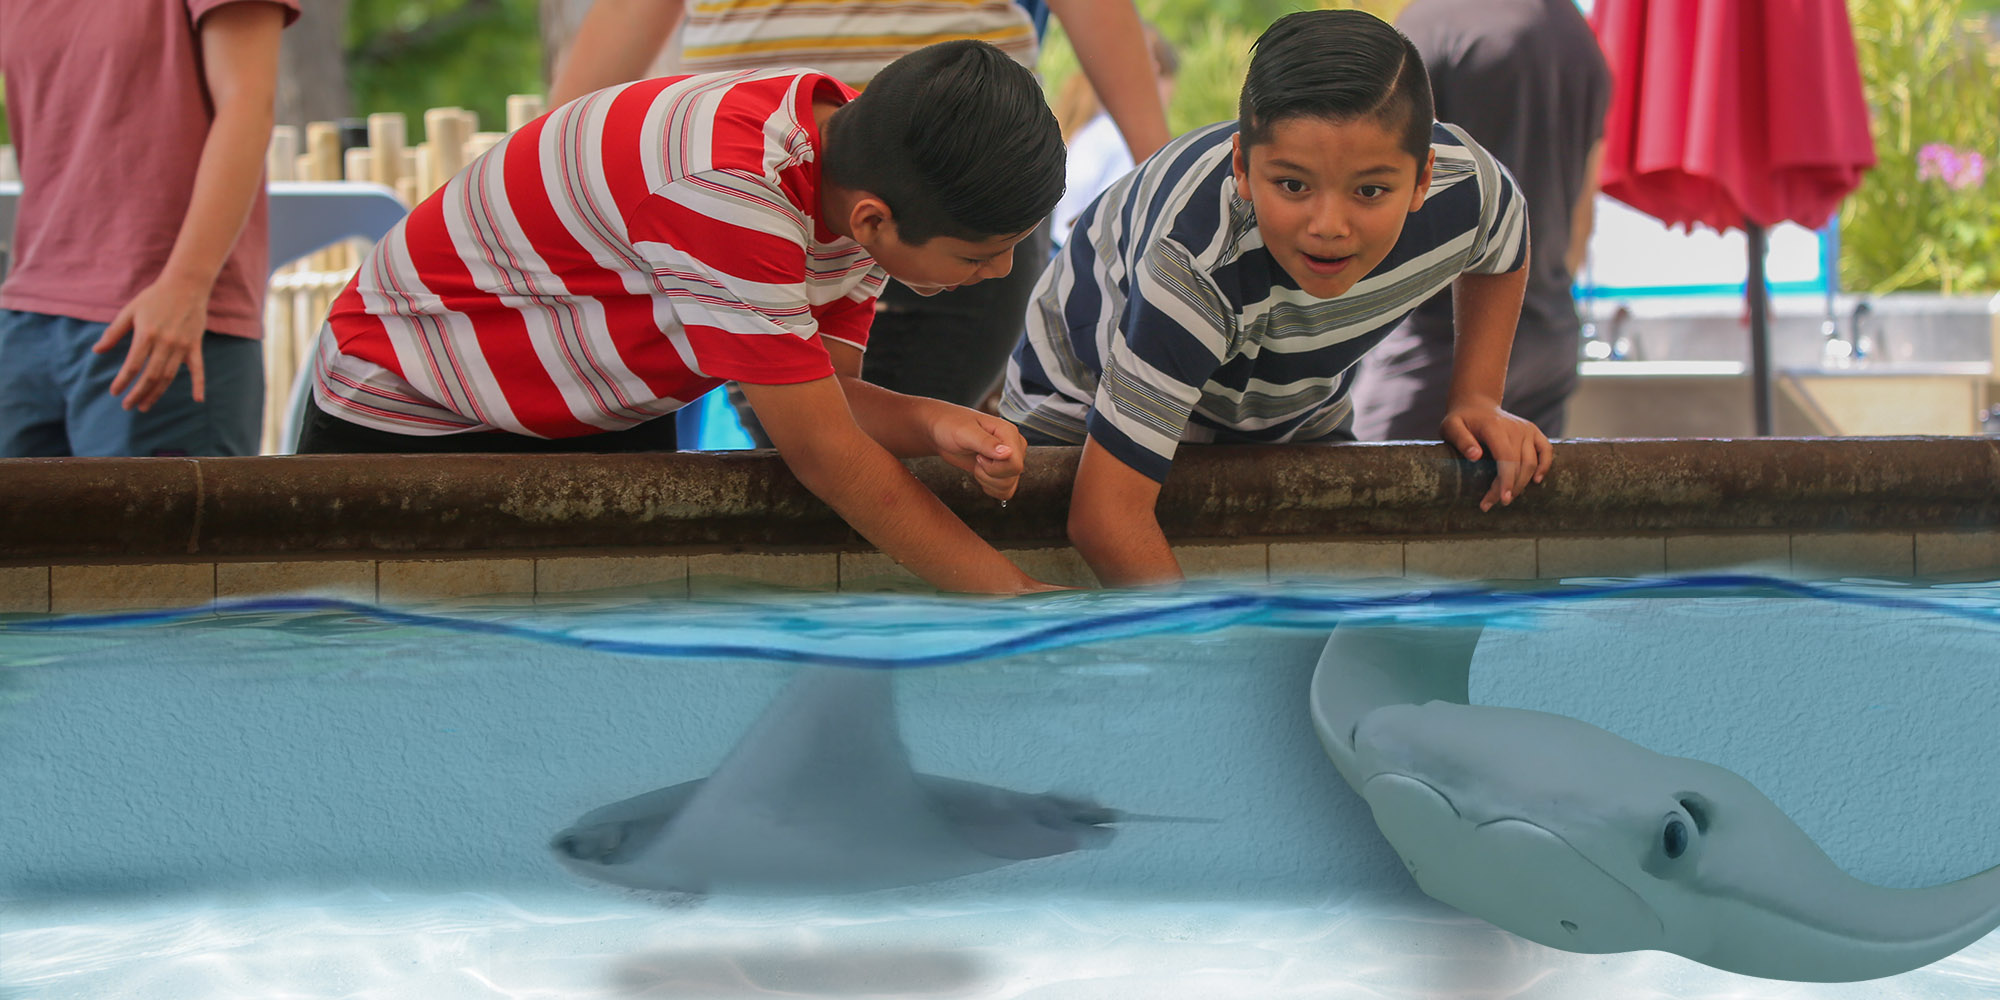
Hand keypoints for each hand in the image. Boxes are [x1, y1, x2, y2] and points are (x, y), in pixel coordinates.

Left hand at [93, 274, 212, 411]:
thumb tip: (97, 351)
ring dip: (157, 393)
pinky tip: (198, 399)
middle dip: (138, 393)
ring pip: (169, 376)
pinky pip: (198, 369)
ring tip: (145, 406)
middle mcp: (165, 343)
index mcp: (146, 334)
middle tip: (128, 406)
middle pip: (151, 376)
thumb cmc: (154, 297)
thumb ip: (113, 332)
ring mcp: (182, 346)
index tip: (115, 392)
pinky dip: (199, 384)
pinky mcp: (195, 345)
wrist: (186, 285)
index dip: (122, 381)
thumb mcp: (130, 311)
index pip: (132, 365)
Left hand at [929, 406, 1027, 500]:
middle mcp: (1013, 446)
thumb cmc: (950, 425)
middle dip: (989, 474)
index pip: (1016, 463)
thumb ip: (986, 443)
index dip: (994, 467)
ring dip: (988, 481)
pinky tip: (980, 474)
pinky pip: (1006, 490)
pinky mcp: (1002, 470)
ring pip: (1009, 485)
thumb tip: (1008, 453)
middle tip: (976, 459)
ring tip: (976, 464)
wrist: (941, 431)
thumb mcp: (964, 432)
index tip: (978, 456)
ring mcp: (1009, 459)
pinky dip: (991, 488)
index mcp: (1009, 432)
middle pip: (1013, 475)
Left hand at [1440, 403, 1552, 511]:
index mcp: (1494, 427)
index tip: (1501, 500)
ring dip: (1521, 484)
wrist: (1476, 405)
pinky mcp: (1533, 432)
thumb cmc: (1461, 420)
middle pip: (1519, 465)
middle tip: (1490, 504)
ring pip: (1532, 462)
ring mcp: (1526, 430)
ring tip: (1505, 498)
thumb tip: (1475, 457)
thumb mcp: (1451, 427)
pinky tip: (1536, 481)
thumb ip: (1461, 440)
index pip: (1506, 458)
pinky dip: (1545, 466)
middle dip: (1508, 488)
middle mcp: (1515, 428)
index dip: (1505, 481)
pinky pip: (1546, 450)